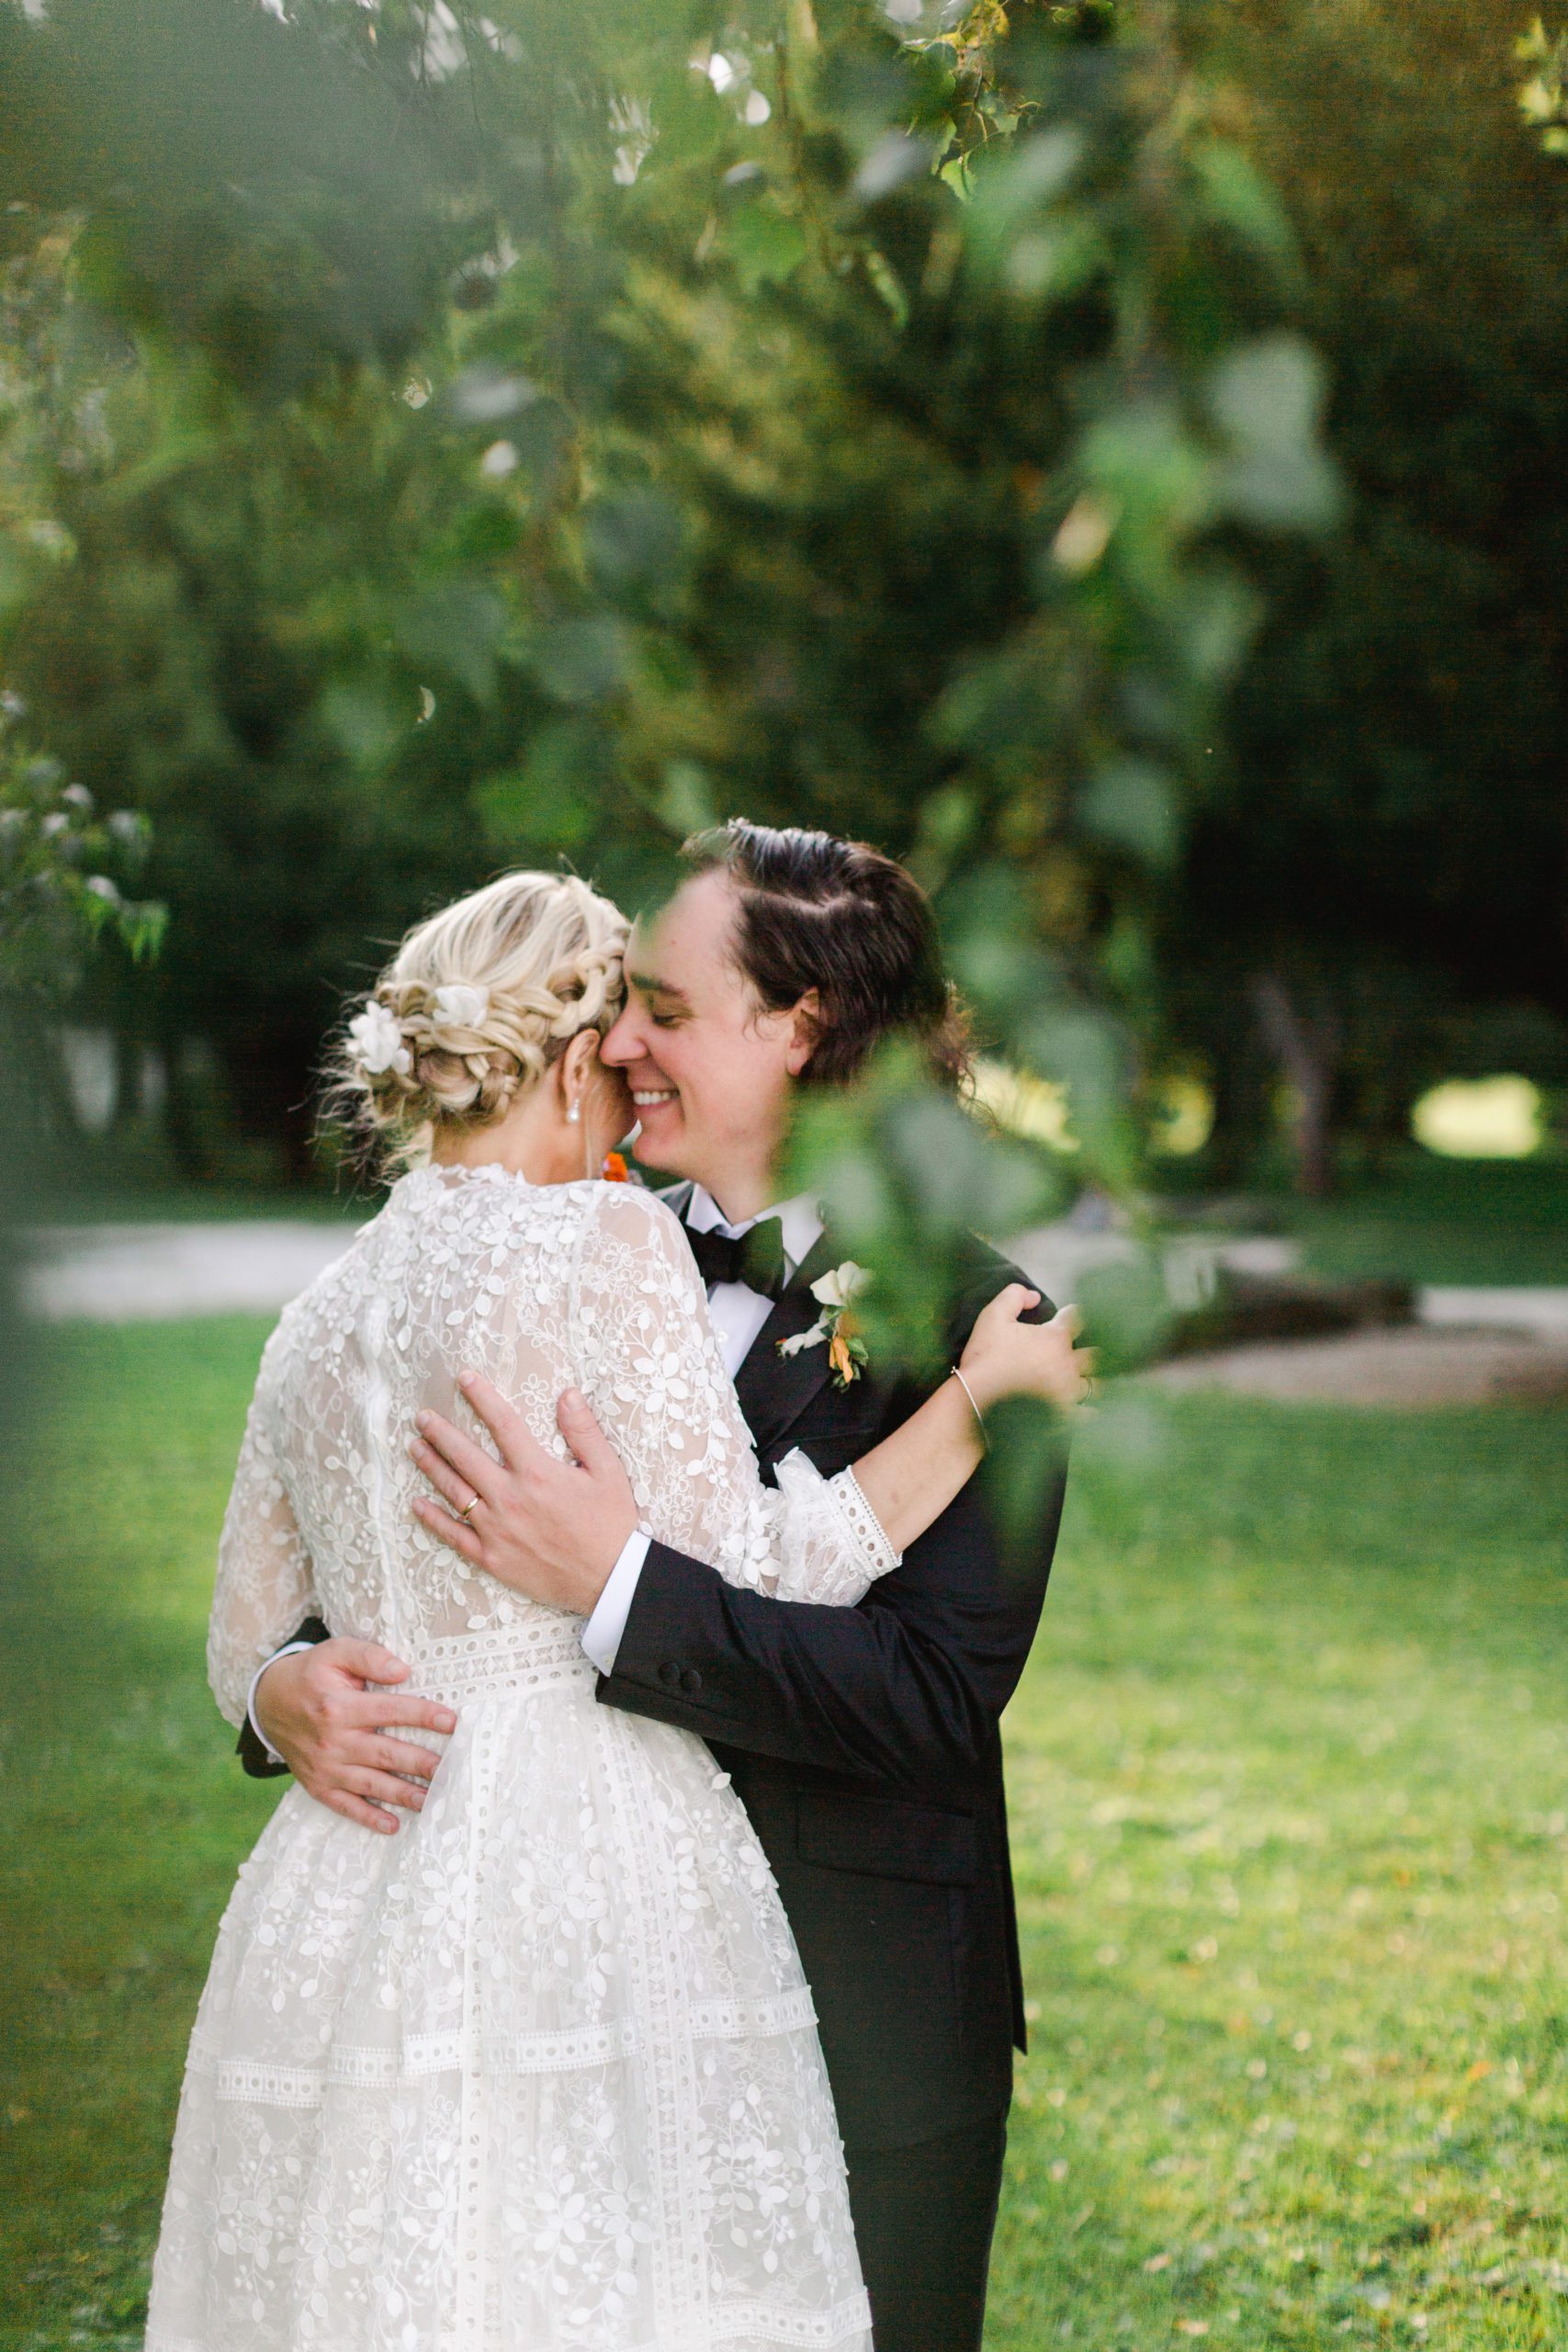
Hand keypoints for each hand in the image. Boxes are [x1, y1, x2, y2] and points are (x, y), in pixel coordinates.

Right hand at [252, 1639, 454, 1834]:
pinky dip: (368, 1818)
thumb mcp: (334, 1652)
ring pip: (371, 1784)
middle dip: (420, 1763)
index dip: (422, 1715)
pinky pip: (345, 1806)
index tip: (451, 1722)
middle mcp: (332, 1741)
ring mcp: (325, 1767)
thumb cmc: (310, 1674)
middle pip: (385, 1753)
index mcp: (339, 1706)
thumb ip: (368, 1657)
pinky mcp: (318, 1785)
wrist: (268, 1703)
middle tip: (450, 1770)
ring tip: (433, 1801)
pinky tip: (393, 1825)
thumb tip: (402, 1670)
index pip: (389, 1711)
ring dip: (403, 1794)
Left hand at [409, 1372, 637, 1615]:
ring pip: (454, 1491)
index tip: (464, 1379)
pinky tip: (417, 1504)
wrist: (609, 1579)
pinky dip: (433, 1519)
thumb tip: (567, 1394)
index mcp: (537, 1472)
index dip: (482, 1398)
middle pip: (466, 1456)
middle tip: (423, 1417)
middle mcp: (510, 1497)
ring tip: (415, 1447)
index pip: (503, 1425)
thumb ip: (584, 1431)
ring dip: (431, 1466)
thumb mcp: (608, 1472)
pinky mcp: (491, 1557)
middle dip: (441, 1433)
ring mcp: (496, 1529)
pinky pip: (454, 1535)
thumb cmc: (610, 1524)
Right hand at [958, 1288, 1095, 1414]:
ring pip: (1095, 1386)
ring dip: (1094, 1381)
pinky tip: (1090, 1411)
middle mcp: (1068, 1364)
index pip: (1076, 1318)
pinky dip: (1089, 1411)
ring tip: (1092, 1381)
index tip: (1069, 1314)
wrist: (976, 1397)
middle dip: (1092, 1351)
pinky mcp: (1064, 1415)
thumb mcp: (993, 1315)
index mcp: (1055, 1339)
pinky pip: (1085, 1414)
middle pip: (1095, 1355)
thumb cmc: (985, 1355)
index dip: (1072, 1314)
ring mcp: (1068, 1392)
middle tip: (1088, 1352)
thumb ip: (1014, 1296)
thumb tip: (1034, 1296)